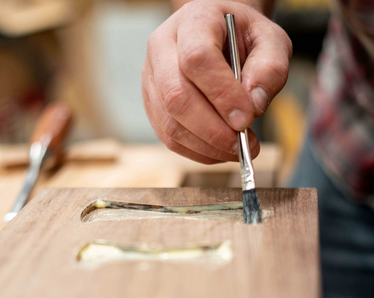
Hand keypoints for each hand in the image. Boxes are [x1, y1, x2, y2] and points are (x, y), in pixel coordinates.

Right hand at [142, 0, 291, 163]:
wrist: (216, 37)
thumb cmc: (242, 38)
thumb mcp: (270, 40)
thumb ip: (270, 69)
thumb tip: (254, 107)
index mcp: (192, 21)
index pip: (197, 59)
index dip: (222, 94)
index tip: (246, 119)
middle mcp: (162, 49)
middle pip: (176, 97)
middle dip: (213, 130)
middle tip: (243, 144)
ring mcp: (151, 80)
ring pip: (170, 124)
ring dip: (207, 146)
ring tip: (237, 149)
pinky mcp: (152, 106)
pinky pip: (169, 138)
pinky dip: (197, 152)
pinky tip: (219, 150)